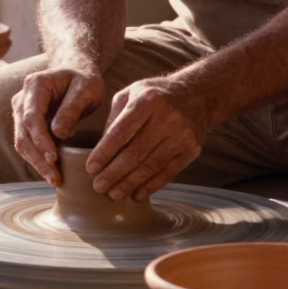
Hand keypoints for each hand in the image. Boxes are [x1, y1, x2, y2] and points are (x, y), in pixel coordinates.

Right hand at [11, 67, 104, 185]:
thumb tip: (59, 133)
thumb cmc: (84, 80)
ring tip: (54, 180)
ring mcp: (21, 112)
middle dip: (38, 158)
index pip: (32, 117)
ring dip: (37, 164)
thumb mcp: (86, 89)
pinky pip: (28, 145)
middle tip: (55, 178)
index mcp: (35, 85)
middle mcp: (22, 99)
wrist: (77, 74)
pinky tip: (52, 173)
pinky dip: (38, 160)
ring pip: (22, 143)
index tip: (54, 159)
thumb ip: (72, 108)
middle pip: (23, 134)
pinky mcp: (26, 125)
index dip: (41, 140)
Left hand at [86, 76, 212, 200]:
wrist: (198, 95)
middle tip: (98, 186)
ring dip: (130, 183)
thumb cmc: (155, 95)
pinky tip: (136, 194)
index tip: (90, 169)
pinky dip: (151, 185)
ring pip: (151, 166)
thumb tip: (100, 149)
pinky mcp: (191, 150)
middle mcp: (166, 118)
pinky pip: (168, 172)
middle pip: (136, 153)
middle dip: (114, 173)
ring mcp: (181, 135)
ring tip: (114, 194)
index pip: (121, 132)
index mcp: (147, 100)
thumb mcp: (131, 94)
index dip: (104, 153)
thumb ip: (114, 119)